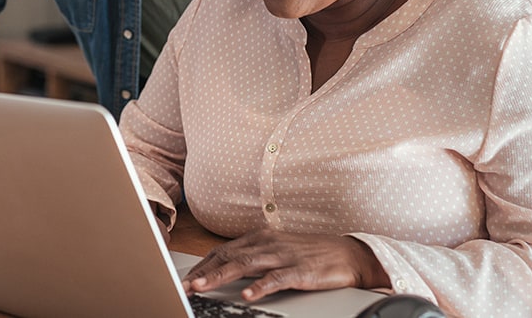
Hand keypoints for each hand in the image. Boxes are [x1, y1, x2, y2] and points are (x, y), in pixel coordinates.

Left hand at [182, 229, 390, 301]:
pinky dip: (259, 286)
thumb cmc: (310, 252)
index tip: (186, 278)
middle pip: (229, 256)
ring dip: (221, 276)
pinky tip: (247, 295)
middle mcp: (268, 242)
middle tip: (185, 285)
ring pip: (245, 265)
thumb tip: (227, 268)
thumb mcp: (276, 249)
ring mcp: (282, 255)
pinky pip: (276, 278)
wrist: (346, 252)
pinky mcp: (299, 270)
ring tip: (202, 286)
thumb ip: (253, 256)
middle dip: (204, 271)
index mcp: (260, 237)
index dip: (203, 264)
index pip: (223, 251)